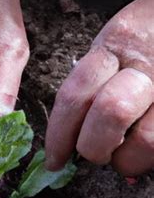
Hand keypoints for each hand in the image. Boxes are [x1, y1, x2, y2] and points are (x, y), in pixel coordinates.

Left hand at [46, 0, 153, 175]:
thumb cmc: (150, 36)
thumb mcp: (117, 43)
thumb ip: (93, 80)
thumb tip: (68, 137)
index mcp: (117, 44)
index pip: (75, 94)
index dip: (58, 136)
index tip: (53, 160)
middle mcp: (149, 63)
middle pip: (111, 114)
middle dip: (94, 147)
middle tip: (94, 154)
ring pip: (146, 140)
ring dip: (128, 160)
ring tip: (125, 155)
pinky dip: (149, 159)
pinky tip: (145, 151)